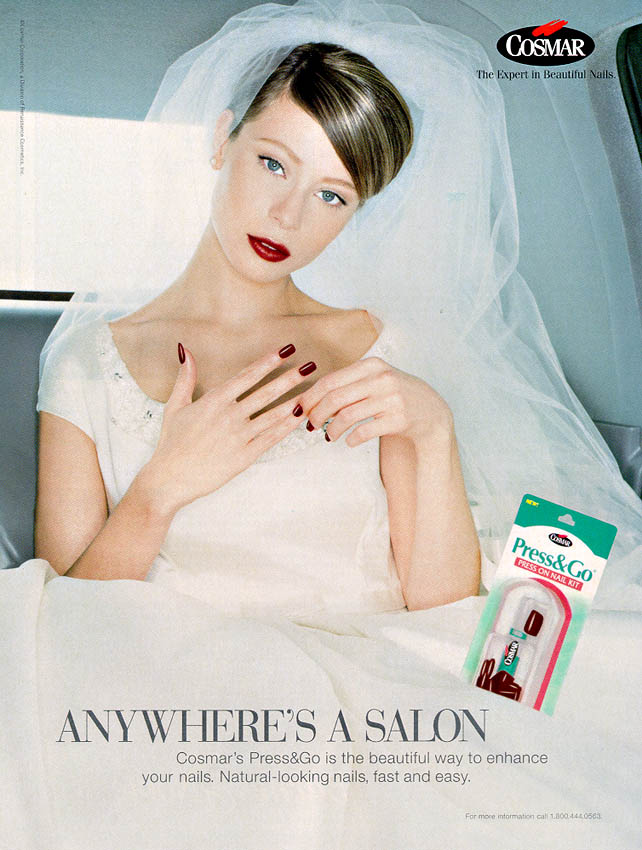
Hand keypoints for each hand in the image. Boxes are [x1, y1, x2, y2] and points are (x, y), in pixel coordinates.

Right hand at [142, 344, 315, 513]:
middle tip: (310, 365)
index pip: (247, 376)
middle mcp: (229, 416)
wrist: (169, 478)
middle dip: (290, 378)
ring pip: (272, 415)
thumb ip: (185, 378)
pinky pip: (270, 439)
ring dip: (294, 401)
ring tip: (313, 391)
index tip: (286, 350)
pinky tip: (299, 417)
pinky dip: (286, 427)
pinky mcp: (243, 456)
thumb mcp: (175, 406)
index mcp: (213, 401)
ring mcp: (238, 437)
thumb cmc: (171, 442)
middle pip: (266, 393)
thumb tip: (185, 350)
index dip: (268, 362)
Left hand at [298, 356, 452, 446]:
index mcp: (372, 365)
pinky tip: (348, 441)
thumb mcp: (376, 379)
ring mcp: (392, 399)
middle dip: (316, 414)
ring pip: (347, 416)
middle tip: (309, 425)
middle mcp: (382, 379)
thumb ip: (348, 384)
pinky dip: (351, 439)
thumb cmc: (395, 395)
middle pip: (335, 398)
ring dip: (331, 429)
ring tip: (328, 436)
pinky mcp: (399, 420)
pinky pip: (364, 431)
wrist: (432, 412)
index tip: (300, 409)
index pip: (330, 381)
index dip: (310, 397)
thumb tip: (311, 399)